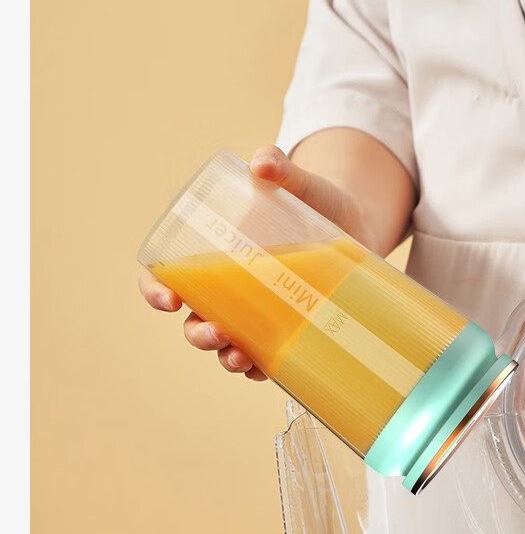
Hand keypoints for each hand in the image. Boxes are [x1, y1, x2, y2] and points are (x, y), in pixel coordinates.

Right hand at [138, 145, 368, 380]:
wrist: (359, 222)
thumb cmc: (318, 201)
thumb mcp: (301, 184)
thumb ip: (281, 170)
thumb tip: (262, 162)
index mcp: (214, 254)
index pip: (166, 276)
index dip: (155, 290)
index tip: (168, 299)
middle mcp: (228, 291)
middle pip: (195, 321)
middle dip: (199, 334)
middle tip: (218, 333)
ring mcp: (257, 315)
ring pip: (227, 346)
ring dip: (227, 358)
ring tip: (241, 358)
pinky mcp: (287, 331)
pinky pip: (266, 360)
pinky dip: (261, 370)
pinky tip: (267, 371)